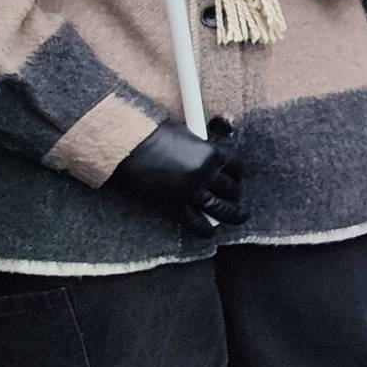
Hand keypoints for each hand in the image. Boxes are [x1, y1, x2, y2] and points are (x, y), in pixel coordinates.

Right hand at [109, 120, 245, 234]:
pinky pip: (194, 222)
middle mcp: (205, 173)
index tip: (236, 179)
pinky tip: (209, 232)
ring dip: (231, 215)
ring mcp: (191, 191)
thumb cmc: (155, 134)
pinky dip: (204, 229)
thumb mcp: (188, 134)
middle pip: (231, 189)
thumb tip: (207, 156)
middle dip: (235, 196)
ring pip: (219, 208)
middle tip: (236, 200)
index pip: (236, 167)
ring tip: (237, 218)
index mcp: (212, 153)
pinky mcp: (174, 205)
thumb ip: (201, 148)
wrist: (128, 145)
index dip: (238, 175)